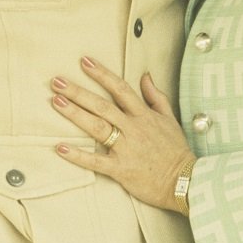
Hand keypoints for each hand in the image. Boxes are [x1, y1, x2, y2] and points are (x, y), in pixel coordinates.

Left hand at [51, 57, 193, 211]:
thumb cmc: (176, 150)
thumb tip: (145, 76)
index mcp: (144, 115)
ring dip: (75, 114)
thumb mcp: (169, 118)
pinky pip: (96, 161)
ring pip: (97, 127)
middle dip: (78, 92)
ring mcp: (126, 148)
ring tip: (56, 102)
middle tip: (57, 81)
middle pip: (102, 105)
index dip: (102, 74)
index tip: (84, 62)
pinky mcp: (121, 169)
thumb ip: (155, 96)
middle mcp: (133, 128)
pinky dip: (78, 155)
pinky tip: (60, 147)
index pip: (120, 88)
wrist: (186, 181)